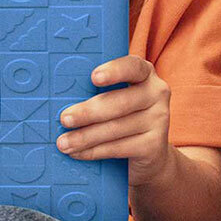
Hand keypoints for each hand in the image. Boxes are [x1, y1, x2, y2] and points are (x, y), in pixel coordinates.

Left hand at [58, 55, 175, 184]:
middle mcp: (157, 93)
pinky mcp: (155, 145)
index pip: (133, 66)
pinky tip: (79, 153)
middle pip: (120, 102)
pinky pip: (119, 148)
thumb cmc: (122, 117)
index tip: (93, 77)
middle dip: (88, 112)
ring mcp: (159, 119)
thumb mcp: (116, 98)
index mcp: (145, 74)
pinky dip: (95, 151)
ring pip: (116, 128)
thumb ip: (98, 92)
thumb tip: (60, 98)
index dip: (114, 71)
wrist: (150, 153)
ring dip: (85, 137)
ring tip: (64, 142)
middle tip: (64, 119)